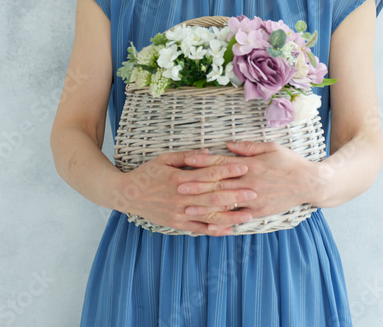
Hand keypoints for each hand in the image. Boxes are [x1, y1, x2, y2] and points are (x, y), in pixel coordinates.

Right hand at [114, 148, 256, 235]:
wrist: (127, 194)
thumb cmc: (147, 173)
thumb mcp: (164, 159)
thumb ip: (187, 156)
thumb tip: (208, 152)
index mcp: (179, 178)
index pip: (209, 174)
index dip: (228, 171)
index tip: (244, 168)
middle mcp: (181, 197)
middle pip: (214, 195)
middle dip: (236, 194)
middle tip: (255, 192)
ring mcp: (180, 212)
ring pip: (210, 215)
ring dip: (231, 215)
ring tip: (248, 214)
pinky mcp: (177, 223)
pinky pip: (199, 228)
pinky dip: (215, 230)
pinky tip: (229, 230)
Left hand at [177, 140, 320, 234]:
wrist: (310, 183)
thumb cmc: (289, 162)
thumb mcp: (270, 147)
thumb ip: (247, 147)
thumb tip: (227, 144)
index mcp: (250, 165)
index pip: (222, 163)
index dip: (203, 162)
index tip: (187, 161)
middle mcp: (249, 182)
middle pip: (219, 184)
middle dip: (197, 186)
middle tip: (178, 187)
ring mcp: (254, 198)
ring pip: (225, 203)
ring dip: (205, 206)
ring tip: (187, 208)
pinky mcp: (260, 211)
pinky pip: (238, 217)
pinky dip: (223, 220)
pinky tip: (210, 223)